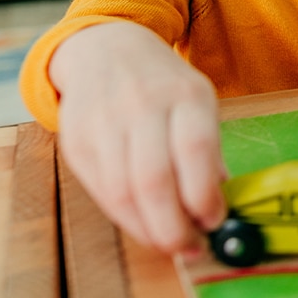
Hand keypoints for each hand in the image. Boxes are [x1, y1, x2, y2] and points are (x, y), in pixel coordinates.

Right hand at [49, 21, 226, 254]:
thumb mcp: (198, 101)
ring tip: (169, 242)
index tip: (214, 222)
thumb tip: (220, 199)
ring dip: (148, 228)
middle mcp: (143, 104)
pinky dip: (123, 217)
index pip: (196, 148)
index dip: (203, 195)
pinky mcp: (77, 139)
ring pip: (122, 191)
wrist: (105, 49)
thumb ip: (208, 150)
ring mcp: (105, 122)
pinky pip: (99, 190)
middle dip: (172, 226)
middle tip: (189, 247)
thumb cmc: (162, 84)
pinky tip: (142, 224)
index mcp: (185, 93)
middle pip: (154, 179)